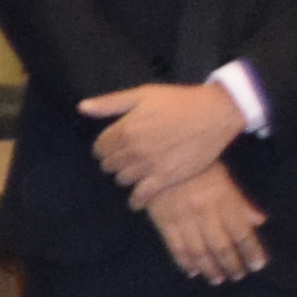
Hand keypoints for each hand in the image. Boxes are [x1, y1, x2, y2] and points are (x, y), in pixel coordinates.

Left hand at [82, 79, 249, 204]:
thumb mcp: (142, 95)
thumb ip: (110, 104)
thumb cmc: (178, 101)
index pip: (99, 147)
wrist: (214, 114)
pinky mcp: (167, 178)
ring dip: (123, 177)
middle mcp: (134, 149)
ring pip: (122, 179)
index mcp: (125, 129)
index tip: (108, 148)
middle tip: (120, 160)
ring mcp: (150, 165)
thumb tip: (82, 108)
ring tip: (131, 172)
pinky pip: (142, 196)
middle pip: (109, 165)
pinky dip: (135, 200)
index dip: (102, 148)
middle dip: (111, 162)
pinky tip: (135, 201)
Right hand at [142, 171, 268, 285]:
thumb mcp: (224, 178)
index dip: (252, 251)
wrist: (161, 156)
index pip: (242, 233)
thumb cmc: (197, 166)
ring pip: (200, 252)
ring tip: (218, 279)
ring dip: (211, 269)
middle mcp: (206, 213)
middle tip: (238, 275)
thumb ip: (240, 202)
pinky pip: (176, 248)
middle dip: (232, 265)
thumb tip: (259, 221)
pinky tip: (193, 271)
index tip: (258, 265)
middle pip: (222, 247)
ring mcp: (184, 219)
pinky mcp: (165, 222)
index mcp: (223, 200)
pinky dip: (185, 263)